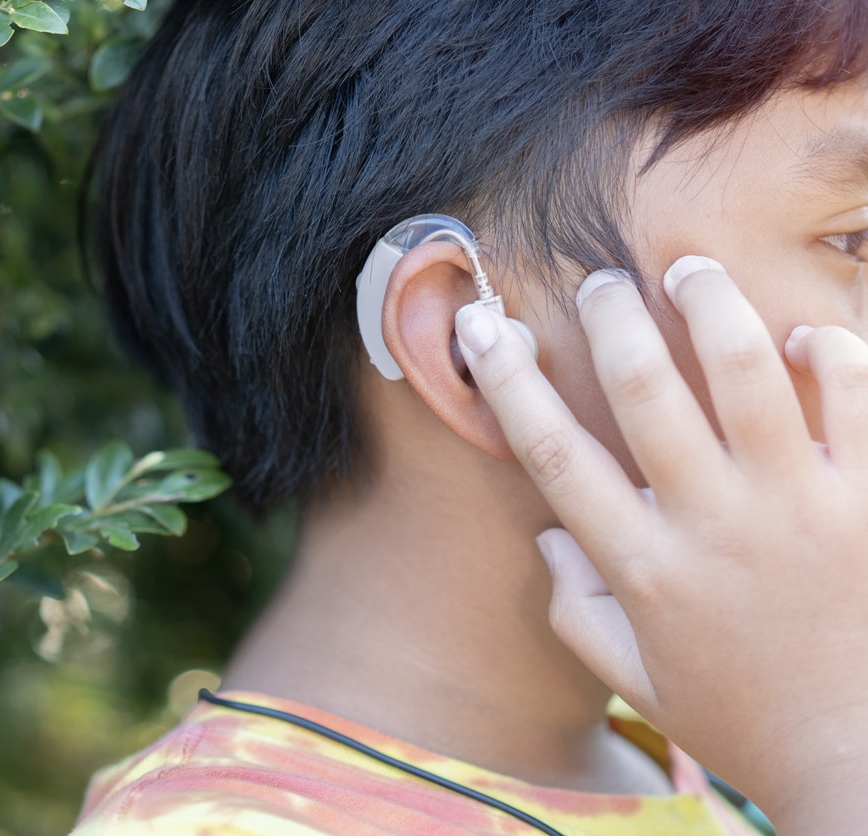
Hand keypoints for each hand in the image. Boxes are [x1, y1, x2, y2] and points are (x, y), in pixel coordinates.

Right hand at [455, 257, 867, 831]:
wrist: (862, 761)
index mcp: (643, 568)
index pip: (553, 452)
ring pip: (746, 371)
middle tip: (602, 282)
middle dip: (612, 318)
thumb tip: (551, 539)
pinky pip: (855, 399)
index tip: (483, 326)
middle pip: (645, 390)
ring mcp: (798, 508)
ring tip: (690, 269)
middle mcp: (712, 525)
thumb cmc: (744, 720)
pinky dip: (831, 354)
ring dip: (709, 305)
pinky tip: (805, 339)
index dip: (508, 379)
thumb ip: (578, 612)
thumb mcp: (640, 682)